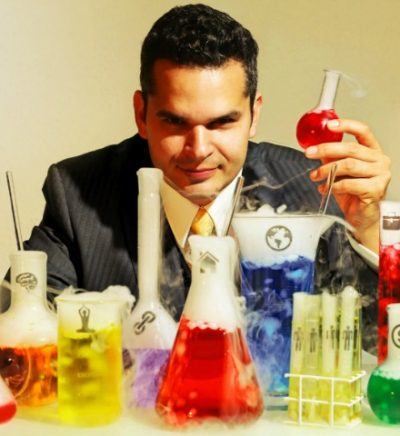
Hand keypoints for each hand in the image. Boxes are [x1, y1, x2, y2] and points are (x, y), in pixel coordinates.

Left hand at [305, 118, 390, 252]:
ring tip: (315, 175)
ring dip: (327, 170)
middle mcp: (380, 160)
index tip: (329, 125)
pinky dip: (333, 186)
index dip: (346, 126)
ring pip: (349, 165)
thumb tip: (316, 146)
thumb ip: (332, 157)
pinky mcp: (376, 189)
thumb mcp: (339, 171)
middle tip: (310, 153)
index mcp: (373, 152)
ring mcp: (380, 175)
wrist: (361, 217)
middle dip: (326, 149)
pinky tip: (325, 188)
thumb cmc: (352, 193)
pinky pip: (350, 183)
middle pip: (351, 149)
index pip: (363, 131)